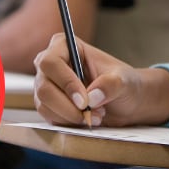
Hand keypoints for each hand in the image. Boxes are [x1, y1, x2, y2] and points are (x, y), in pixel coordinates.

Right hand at [33, 34, 168, 127]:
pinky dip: (69, 122)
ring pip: (44, 105)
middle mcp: (50, 64)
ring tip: (96, 115)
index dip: (66, 83)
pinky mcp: (47, 104)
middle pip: (44, 87)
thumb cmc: (123, 82)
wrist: (125, 101)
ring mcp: (46, 84)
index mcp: (64, 46)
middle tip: (91, 114)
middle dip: (68, 106)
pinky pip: (49, 117)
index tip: (85, 101)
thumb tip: (92, 97)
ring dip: (71, 116)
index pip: (51, 62)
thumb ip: (111, 84)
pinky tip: (87, 119)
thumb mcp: (123, 80)